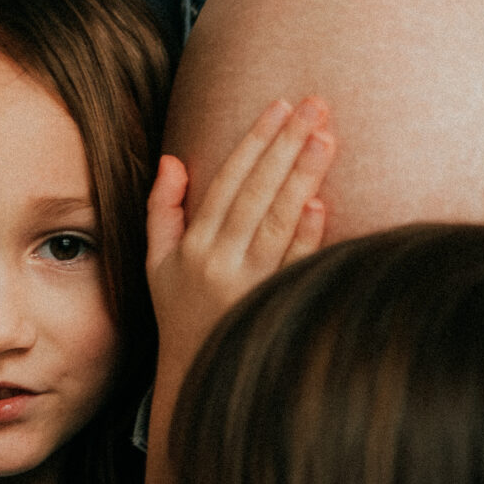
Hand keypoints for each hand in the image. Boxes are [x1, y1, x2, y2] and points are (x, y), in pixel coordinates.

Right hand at [147, 97, 333, 381]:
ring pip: (276, 222)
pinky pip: (290, 267)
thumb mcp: (157, 263)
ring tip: (326, 138)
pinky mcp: (272, 306)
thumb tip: (173, 159)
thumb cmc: (181, 314)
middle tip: (316, 105)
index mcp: (195, 244)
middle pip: (257, 192)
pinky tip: (320, 203)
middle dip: (286, 145)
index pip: (229, 180)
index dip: (255, 141)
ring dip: (301, 178)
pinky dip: (305, 236)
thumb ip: (162, 210)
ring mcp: (248, 285)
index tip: (280, 106)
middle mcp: (220, 261)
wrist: (196, 378)